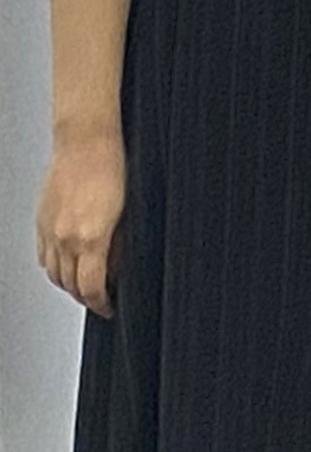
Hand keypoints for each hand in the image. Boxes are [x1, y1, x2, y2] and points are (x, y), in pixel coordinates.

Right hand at [35, 133, 121, 317]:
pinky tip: (66, 264)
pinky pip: (44, 256)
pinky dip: (54, 267)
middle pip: (70, 285)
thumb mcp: (128, 212)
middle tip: (99, 300)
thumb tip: (117, 268)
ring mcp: (49, 231)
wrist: (85, 142)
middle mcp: (65, 238)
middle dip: (85, 298)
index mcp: (91, 238)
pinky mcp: (41, 222)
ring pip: (54, 274)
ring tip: (84, 286)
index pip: (91, 288)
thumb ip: (120, 244)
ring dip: (68, 285)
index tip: (109, 308)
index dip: (101, 304)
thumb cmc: (113, 168)